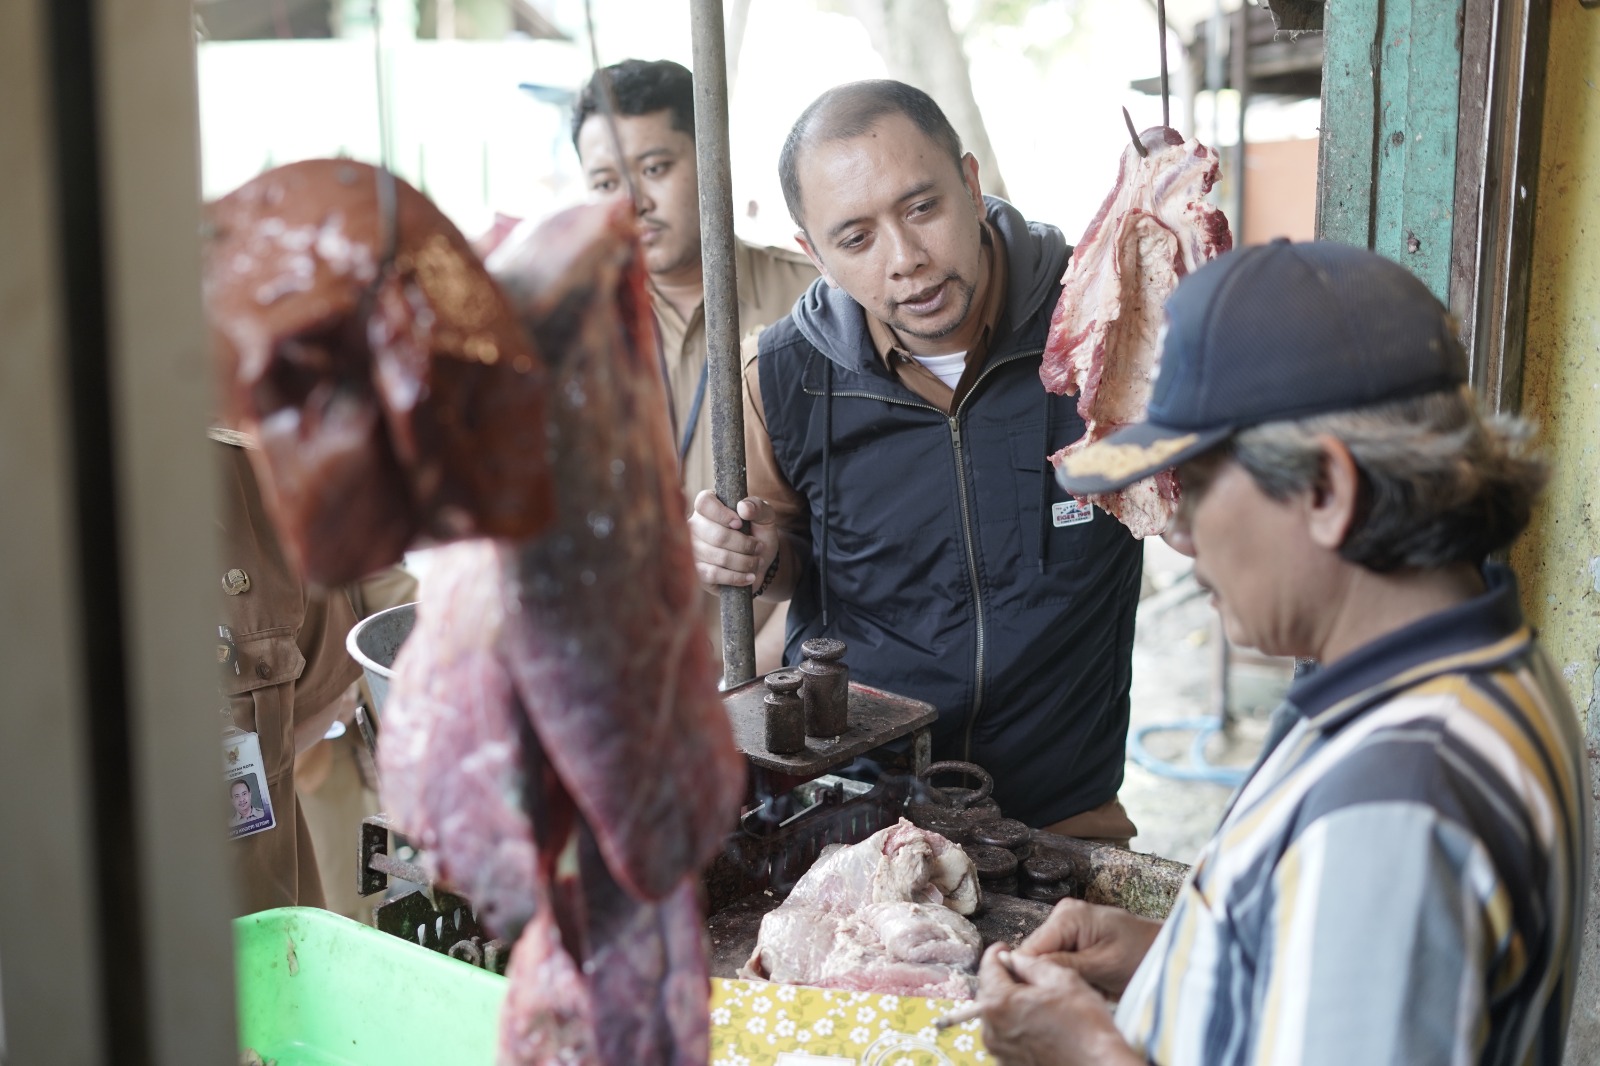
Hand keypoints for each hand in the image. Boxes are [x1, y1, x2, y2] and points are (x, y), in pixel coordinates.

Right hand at [688, 490, 782, 593]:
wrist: (759, 564)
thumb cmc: (758, 535)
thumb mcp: (765, 518)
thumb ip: (758, 507)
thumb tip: (743, 507)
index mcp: (708, 507)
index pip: (704, 503)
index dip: (722, 514)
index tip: (740, 524)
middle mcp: (695, 526)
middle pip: (716, 535)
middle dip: (744, 544)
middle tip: (758, 547)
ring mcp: (694, 550)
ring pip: (718, 556)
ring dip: (744, 562)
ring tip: (756, 562)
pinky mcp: (698, 572)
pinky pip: (714, 574)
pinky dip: (736, 577)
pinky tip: (749, 576)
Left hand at [977, 945, 1139, 1065]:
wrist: (1099, 1065)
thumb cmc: (1085, 1027)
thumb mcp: (1061, 980)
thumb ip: (1031, 963)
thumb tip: (1015, 958)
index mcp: (999, 1004)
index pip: (988, 968)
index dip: (997, 954)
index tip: (1004, 949)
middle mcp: (992, 1030)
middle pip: (990, 993)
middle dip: (1005, 980)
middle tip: (1025, 974)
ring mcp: (1000, 1051)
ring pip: (998, 1016)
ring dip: (1011, 1005)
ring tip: (1037, 1001)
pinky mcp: (1010, 1065)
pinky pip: (1007, 1037)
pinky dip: (1018, 1026)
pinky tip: (1039, 1024)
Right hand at [1014, 898, 1161, 998]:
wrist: (1166, 952)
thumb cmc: (1142, 955)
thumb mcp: (1104, 965)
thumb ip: (1065, 965)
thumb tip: (1026, 969)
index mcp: (1068, 916)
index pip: (1029, 948)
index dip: (1029, 975)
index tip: (1042, 997)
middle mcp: (1062, 915)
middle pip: (1034, 955)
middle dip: (1049, 978)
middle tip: (1073, 993)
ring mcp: (1066, 926)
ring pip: (1045, 961)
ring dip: (1061, 979)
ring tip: (1087, 987)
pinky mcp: (1073, 938)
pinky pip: (1058, 961)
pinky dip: (1070, 976)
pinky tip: (1090, 982)